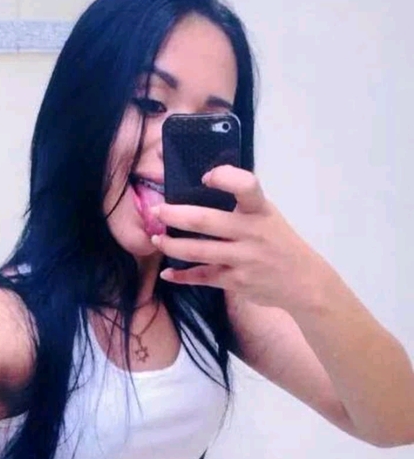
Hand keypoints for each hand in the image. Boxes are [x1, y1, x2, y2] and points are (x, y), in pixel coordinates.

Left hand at [151, 166, 327, 310]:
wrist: (303, 281)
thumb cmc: (279, 243)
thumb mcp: (268, 217)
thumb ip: (243, 206)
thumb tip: (202, 191)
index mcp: (260, 210)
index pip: (246, 186)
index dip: (224, 177)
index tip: (205, 177)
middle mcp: (251, 233)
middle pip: (206, 221)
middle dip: (175, 216)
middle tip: (156, 211)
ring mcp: (243, 259)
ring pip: (199, 251)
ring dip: (172, 246)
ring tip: (156, 239)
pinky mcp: (236, 281)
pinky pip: (203, 277)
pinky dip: (182, 276)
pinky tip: (167, 274)